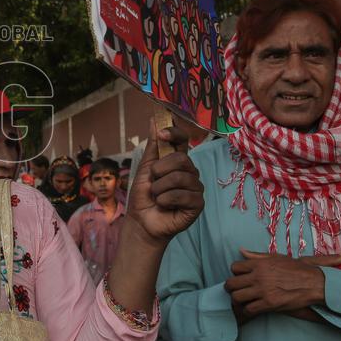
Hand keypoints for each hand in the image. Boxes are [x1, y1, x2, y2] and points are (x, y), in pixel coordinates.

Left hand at [125, 118, 204, 244]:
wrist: (141, 221)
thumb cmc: (144, 195)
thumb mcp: (145, 168)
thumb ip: (153, 146)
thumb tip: (154, 119)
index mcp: (177, 161)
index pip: (183, 140)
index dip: (175, 133)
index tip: (162, 135)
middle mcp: (190, 172)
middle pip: (181, 159)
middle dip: (160, 170)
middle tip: (153, 181)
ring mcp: (195, 188)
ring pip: (180, 178)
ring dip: (160, 188)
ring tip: (157, 196)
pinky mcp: (198, 204)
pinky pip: (182, 195)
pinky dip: (166, 200)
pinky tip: (164, 205)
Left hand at [224, 250, 340, 322]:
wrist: (315, 283)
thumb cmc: (297, 269)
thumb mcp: (277, 257)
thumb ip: (257, 256)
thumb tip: (241, 250)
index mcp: (259, 264)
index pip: (234, 267)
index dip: (236, 273)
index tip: (241, 277)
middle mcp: (258, 276)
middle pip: (231, 283)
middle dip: (231, 288)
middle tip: (237, 290)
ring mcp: (263, 290)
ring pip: (237, 297)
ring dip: (238, 300)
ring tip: (243, 300)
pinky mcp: (270, 303)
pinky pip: (249, 309)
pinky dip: (248, 310)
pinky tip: (252, 308)